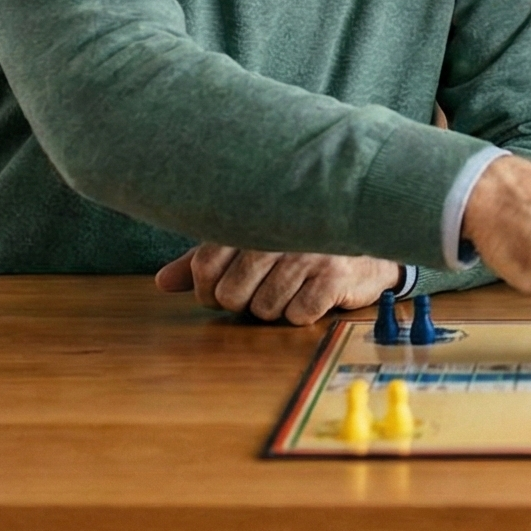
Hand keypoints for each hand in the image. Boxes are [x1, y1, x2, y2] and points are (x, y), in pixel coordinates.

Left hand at [151, 245, 399, 324]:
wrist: (368, 238)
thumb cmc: (299, 242)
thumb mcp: (249, 243)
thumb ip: (205, 260)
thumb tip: (162, 282)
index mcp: (251, 216)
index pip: (204, 264)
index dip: (206, 289)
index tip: (218, 291)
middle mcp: (278, 231)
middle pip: (231, 293)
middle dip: (241, 303)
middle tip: (259, 291)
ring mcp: (307, 252)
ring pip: (264, 308)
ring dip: (273, 309)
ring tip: (289, 289)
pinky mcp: (334, 275)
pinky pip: (297, 314)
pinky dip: (301, 313)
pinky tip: (311, 294)